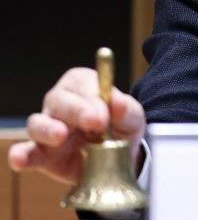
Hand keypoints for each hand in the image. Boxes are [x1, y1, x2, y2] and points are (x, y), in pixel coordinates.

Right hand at [6, 67, 145, 184]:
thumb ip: (126, 108)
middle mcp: (61, 102)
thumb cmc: (121, 126)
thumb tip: (117, 102)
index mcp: (83, 85)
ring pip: (38, 123)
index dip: (92, 96)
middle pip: (59, 100)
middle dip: (76, 110)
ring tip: (61, 136)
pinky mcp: (42, 154)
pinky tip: (20, 159)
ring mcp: (48, 128)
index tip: (104, 114)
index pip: (82, 83)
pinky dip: (22, 155)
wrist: (119, 158)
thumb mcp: (132, 116)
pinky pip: (28, 152)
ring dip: (48, 129)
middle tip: (95, 122)